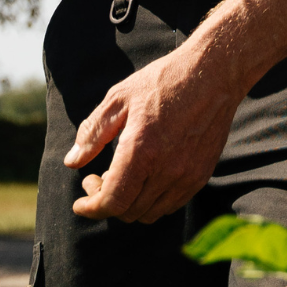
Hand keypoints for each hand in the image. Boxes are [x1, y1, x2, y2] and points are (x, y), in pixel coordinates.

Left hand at [66, 41, 245, 222]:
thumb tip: (72, 161)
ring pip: (150, 212)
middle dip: (106, 202)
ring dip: (130, 203)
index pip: (112, 202)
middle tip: (98, 178)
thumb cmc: (164, 81)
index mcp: (141, 150)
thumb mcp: (119, 99)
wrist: (214, 74)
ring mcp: (187, 175)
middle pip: (129, 211)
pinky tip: (146, 177)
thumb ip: (93, 133)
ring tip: (123, 177)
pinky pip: (172, 204)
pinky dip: (152, 200)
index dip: (91, 208)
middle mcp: (166, 169)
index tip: (80, 202)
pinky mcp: (202, 174)